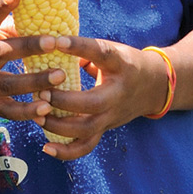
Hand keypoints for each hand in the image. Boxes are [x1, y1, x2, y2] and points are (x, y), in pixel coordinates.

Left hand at [36, 36, 167, 161]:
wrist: (154, 86)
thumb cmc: (124, 63)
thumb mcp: (112, 49)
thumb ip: (85, 50)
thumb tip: (53, 46)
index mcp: (120, 65)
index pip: (102, 54)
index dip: (79, 47)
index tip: (58, 42)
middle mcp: (118, 93)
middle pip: (93, 103)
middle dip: (64, 101)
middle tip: (42, 92)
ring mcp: (112, 115)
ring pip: (87, 129)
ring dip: (59, 126)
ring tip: (37, 116)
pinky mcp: (105, 128)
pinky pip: (87, 146)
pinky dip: (66, 151)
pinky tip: (47, 147)